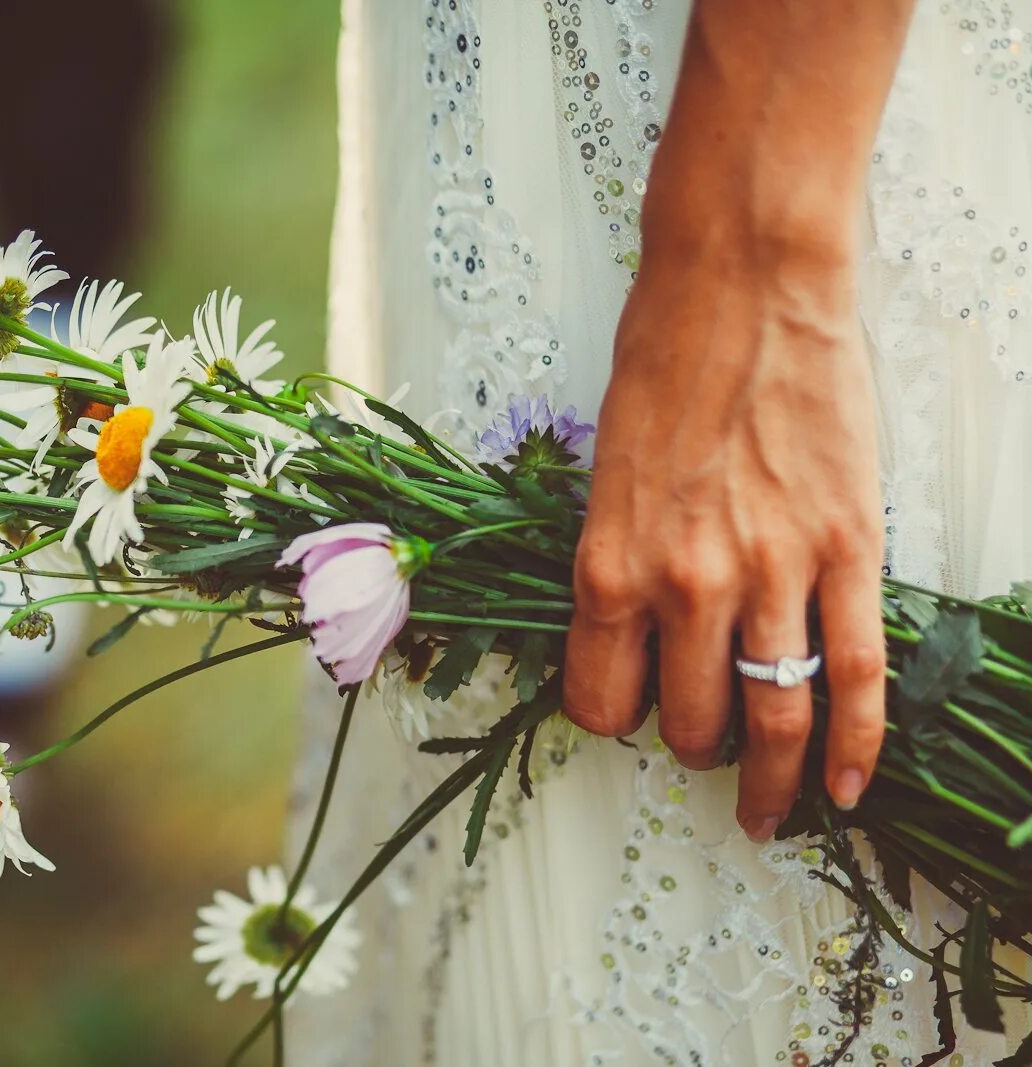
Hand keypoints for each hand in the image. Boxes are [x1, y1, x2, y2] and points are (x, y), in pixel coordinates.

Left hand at [562, 233, 886, 841]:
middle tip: (701, 743)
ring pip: (772, 715)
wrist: (740, 283)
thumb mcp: (605, 476)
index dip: (614, 717)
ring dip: (768, 777)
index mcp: (607, 566)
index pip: (599, 700)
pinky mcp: (846, 549)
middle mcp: (683, 585)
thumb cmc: (662, 363)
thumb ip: (619, 562)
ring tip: (768, 808)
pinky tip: (847, 788)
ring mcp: (771, 571)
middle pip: (688, 720)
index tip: (630, 711)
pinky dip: (856, 745)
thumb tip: (634, 633)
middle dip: (691, 744)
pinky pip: (855, 674)